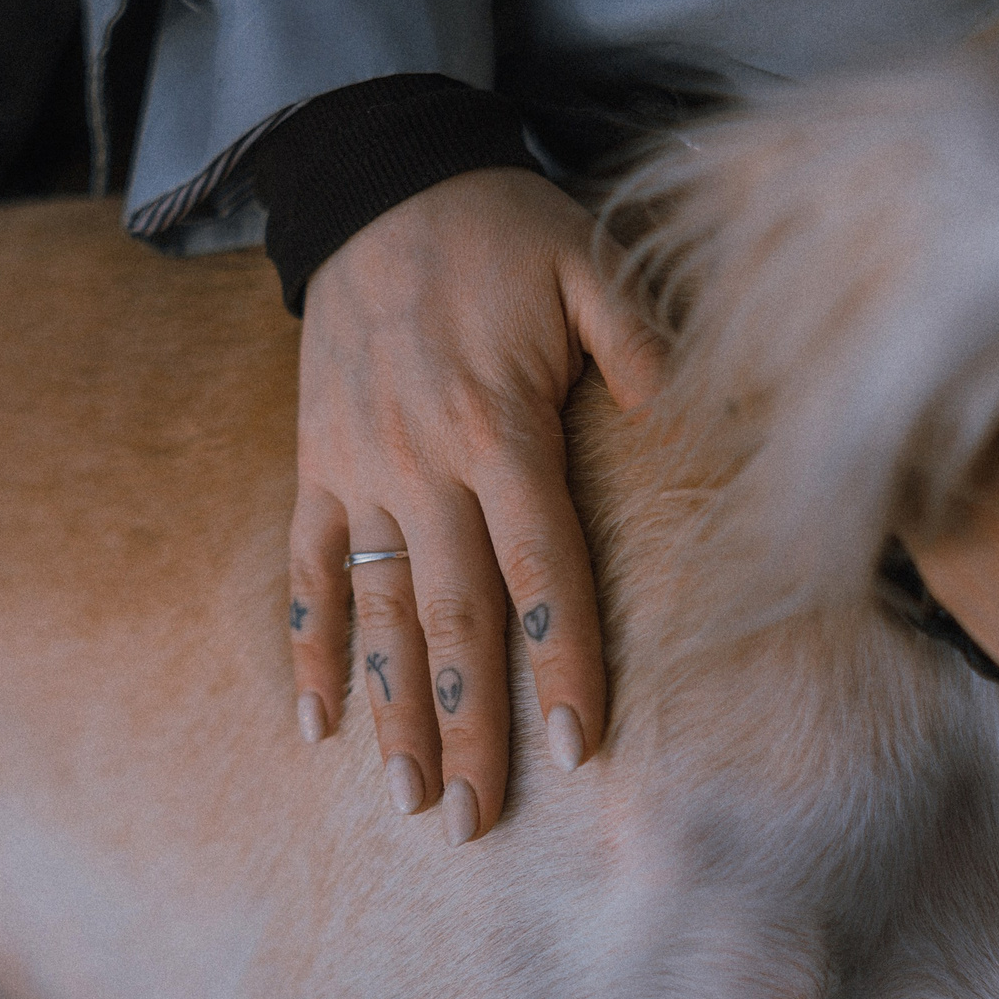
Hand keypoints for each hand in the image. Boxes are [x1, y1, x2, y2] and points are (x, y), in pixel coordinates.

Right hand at [287, 167, 668, 842]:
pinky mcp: (316, 461)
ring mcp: (358, 468)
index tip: (576, 744)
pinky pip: (307, 566)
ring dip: (394, 708)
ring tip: (408, 797)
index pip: (541, 567)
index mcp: (499, 426)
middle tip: (476, 819)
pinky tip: (318, 722)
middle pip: (455, 616)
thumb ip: (643, 347)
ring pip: (379, 608)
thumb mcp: (589, 265)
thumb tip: (691, 427)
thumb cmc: (499, 227)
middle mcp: (421, 463)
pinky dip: (311, 643)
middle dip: (468, 725)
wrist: (375, 178)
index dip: (560, 657)